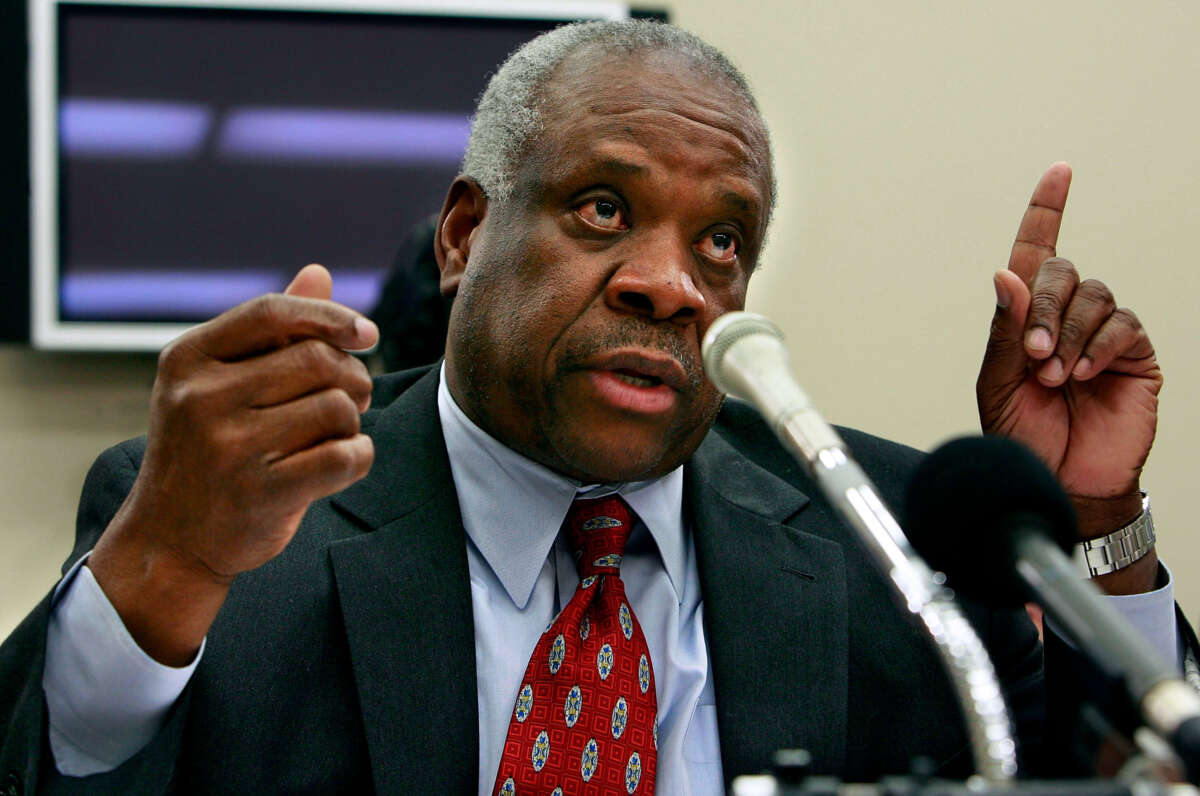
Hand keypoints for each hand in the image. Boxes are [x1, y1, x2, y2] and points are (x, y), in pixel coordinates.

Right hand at [89, 265, 377, 662]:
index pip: (272, 312)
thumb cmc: (205, 450)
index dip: (330, 315)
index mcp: (187, 359)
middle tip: (350, 399)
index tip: (366, 334)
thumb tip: (318, 272)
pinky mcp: (262, 493)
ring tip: (333, 435)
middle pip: (318, 359)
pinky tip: (341, 464)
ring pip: (337, 407)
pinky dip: (359, 457)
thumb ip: (269, 331)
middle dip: (351, 376)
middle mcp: (201, 398)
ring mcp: (229, 447)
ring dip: (352, 421)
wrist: (170, 540)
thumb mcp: (217, 384)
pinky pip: (346, 455)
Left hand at [976, 163, 1161, 554]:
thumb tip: (1006, 274)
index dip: (1047, 211)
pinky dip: (1098, 344)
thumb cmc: (1024, 438)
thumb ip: (1003, 331)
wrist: (1061, 483)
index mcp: (1026, 318)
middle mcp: (1065, 317)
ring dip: (1069, 333)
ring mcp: (1102, 333)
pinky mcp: (1134, 353)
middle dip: (1043, 309)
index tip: (1060, 172)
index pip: (1037, 253)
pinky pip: (1123, 323)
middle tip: (1034, 356)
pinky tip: (1083, 376)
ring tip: (1055, 377)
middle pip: (1062, 271)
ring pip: (1094, 294)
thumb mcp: (997, 386)